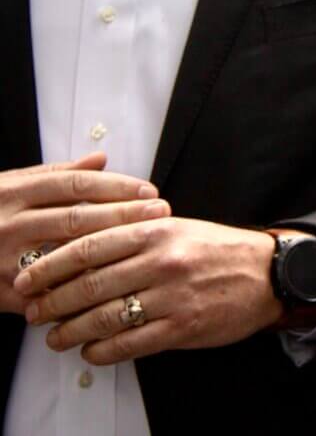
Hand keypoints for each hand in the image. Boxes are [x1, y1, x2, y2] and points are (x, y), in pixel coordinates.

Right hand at [0, 153, 168, 315]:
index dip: (117, 187)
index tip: (151, 191)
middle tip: (162, 216)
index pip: (76, 185)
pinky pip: (49, 293)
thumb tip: (102, 159)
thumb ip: (56, 173)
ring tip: (147, 250)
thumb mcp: (9, 183)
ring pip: (66, 256)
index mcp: (14, 190)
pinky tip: (113, 290)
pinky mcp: (1, 291)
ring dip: (111, 255)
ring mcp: (3, 258)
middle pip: (78, 218)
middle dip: (125, 218)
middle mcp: (8, 222)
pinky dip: (80, 292)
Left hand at [15, 217, 282, 364]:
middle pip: (88, 285)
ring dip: (70, 332)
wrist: (270, 272)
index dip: (48, 266)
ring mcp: (173, 295)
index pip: (87, 247)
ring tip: (56, 338)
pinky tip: (92, 351)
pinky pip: (129, 344)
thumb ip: (131, 234)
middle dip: (51, 303)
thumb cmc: (217, 250)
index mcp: (156, 231)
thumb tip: (76, 250)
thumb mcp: (175, 227)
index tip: (26, 279)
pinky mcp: (183, 326)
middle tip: (34, 313)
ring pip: (103, 318)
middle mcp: (162, 261)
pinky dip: (102, 351)